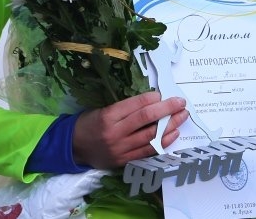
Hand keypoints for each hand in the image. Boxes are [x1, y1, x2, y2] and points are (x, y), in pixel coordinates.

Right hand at [72, 91, 188, 168]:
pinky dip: (163, 142)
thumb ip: (124, 108)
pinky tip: (173, 134)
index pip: (135, 106)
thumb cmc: (88, 123)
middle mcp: (115, 133)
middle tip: (180, 102)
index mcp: (108, 117)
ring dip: (170, 126)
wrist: (73, 148)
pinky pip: (148, 151)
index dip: (152, 99)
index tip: (163, 94)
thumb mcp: (101, 109)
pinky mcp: (125, 161)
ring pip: (151, 136)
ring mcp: (121, 149)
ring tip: (182, 117)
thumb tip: (150, 101)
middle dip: (167, 109)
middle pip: (146, 119)